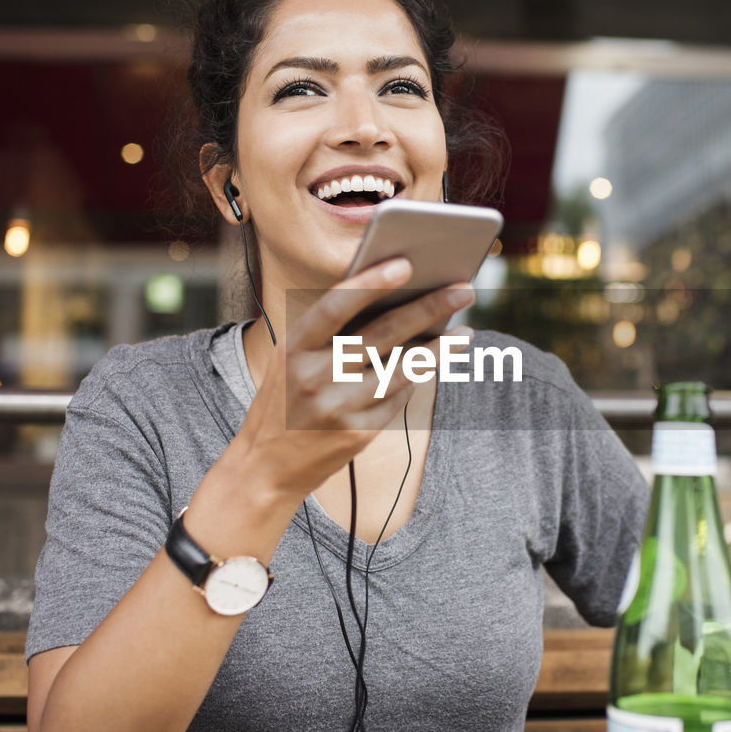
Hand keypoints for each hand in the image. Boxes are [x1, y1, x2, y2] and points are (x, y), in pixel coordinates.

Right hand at [222, 258, 474, 508]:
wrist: (265, 468)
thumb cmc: (284, 400)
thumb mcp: (290, 361)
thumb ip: (328, 334)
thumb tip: (392, 300)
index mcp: (293, 348)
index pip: (336, 306)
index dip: (370, 283)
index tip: (406, 263)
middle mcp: (315, 376)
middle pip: (383, 334)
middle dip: (430, 308)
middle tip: (464, 290)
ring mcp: (338, 408)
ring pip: (403, 369)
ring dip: (440, 349)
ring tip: (465, 333)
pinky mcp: (358, 435)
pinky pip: (397, 398)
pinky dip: (413, 380)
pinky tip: (429, 368)